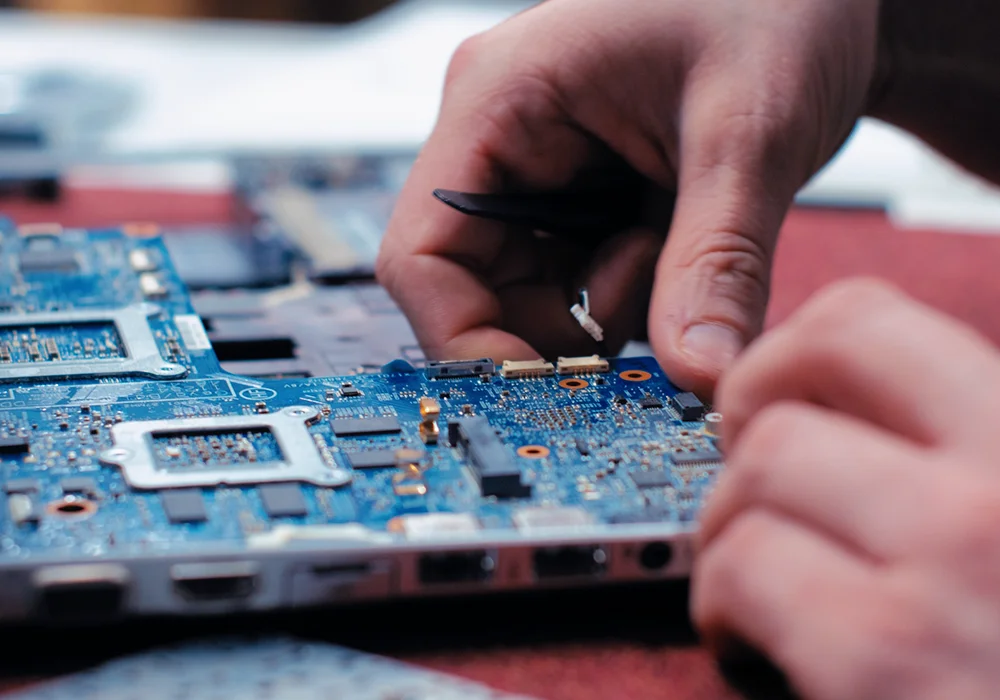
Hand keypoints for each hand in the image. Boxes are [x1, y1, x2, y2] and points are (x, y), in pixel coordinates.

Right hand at [376, 0, 885, 395]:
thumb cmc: (776, 3)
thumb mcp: (748, 132)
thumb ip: (717, 260)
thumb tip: (698, 375)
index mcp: (499, 98)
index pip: (422, 253)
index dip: (465, 339)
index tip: (543, 388)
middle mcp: (501, 137)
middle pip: (471, 286)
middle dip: (556, 328)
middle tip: (649, 322)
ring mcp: (537, 167)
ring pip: (527, 292)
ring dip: (601, 312)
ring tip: (678, 251)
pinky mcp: (578, 193)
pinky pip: (573, 279)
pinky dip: (623, 297)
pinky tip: (676, 251)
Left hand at [693, 278, 999, 699]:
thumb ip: (950, 466)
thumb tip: (836, 422)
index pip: (871, 321)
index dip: (789, 354)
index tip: (771, 400)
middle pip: (801, 370)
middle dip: (743, 412)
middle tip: (745, 472)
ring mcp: (956, 563)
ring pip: (757, 471)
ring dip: (728, 526)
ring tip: (755, 581)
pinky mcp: (887, 659)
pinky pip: (741, 570)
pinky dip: (720, 607)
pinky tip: (756, 646)